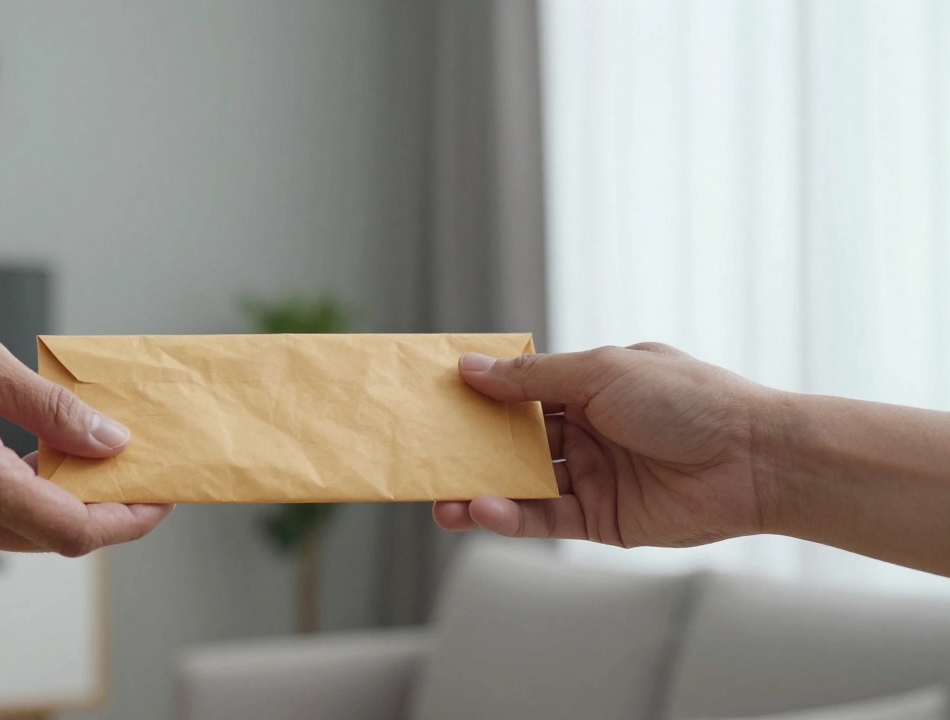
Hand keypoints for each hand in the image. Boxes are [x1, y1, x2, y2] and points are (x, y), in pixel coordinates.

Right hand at [0, 313, 171, 556]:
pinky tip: (33, 458)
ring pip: (21, 532)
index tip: (161, 496)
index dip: (128, 519)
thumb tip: (111, 442)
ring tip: (88, 453)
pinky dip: (19, 498)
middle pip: (54, 536)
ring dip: (60, 500)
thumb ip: (54, 410)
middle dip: (103, 508)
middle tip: (135, 467)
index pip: (75, 530)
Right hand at [434, 343, 777, 547]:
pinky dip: (512, 516)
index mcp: (587, 385)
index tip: (433, 401)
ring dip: (479, 490)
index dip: (478, 396)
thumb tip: (471, 367)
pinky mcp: (602, 519)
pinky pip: (546, 518)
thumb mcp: (601, 372)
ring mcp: (593, 475)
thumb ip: (532, 377)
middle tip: (424, 458)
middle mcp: (586, 429)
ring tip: (440, 501)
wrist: (754, 460)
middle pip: (512, 441)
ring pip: (521, 484)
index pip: (519, 391)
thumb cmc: (687, 400)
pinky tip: (483, 511)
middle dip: (468, 451)